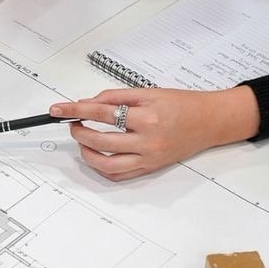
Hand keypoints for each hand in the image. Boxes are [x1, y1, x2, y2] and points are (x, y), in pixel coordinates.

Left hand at [49, 86, 259, 180]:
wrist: (210, 121)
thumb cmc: (181, 104)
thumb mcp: (148, 93)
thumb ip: (116, 98)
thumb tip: (88, 103)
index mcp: (147, 117)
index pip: (101, 113)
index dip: (75, 110)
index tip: (58, 109)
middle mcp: (147, 141)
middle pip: (100, 141)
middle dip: (79, 132)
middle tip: (73, 123)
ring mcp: (149, 158)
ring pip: (107, 165)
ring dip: (87, 153)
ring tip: (82, 139)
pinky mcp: (150, 169)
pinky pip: (119, 175)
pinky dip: (102, 167)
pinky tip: (96, 155)